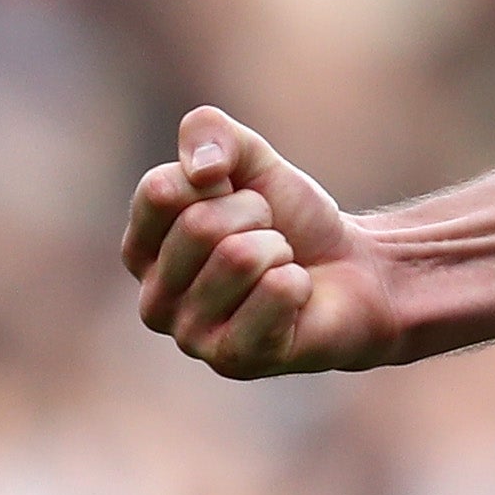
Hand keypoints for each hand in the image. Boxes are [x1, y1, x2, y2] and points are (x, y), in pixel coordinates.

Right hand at [121, 107, 393, 374]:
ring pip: (240, 257)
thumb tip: (201, 168)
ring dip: (279, 251)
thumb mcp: (251, 159)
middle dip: (256, 216)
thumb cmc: (291, 219)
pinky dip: (298, 282)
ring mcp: (190, 337)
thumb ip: (211, 133)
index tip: (237, 197)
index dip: (220, 179)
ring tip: (281, 267)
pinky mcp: (234, 360)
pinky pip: (274, 292)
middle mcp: (153, 300)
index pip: (160, 191)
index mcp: (141, 250)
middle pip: (200, 225)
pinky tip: (295, 299)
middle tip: (271, 236)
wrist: (352, 268)